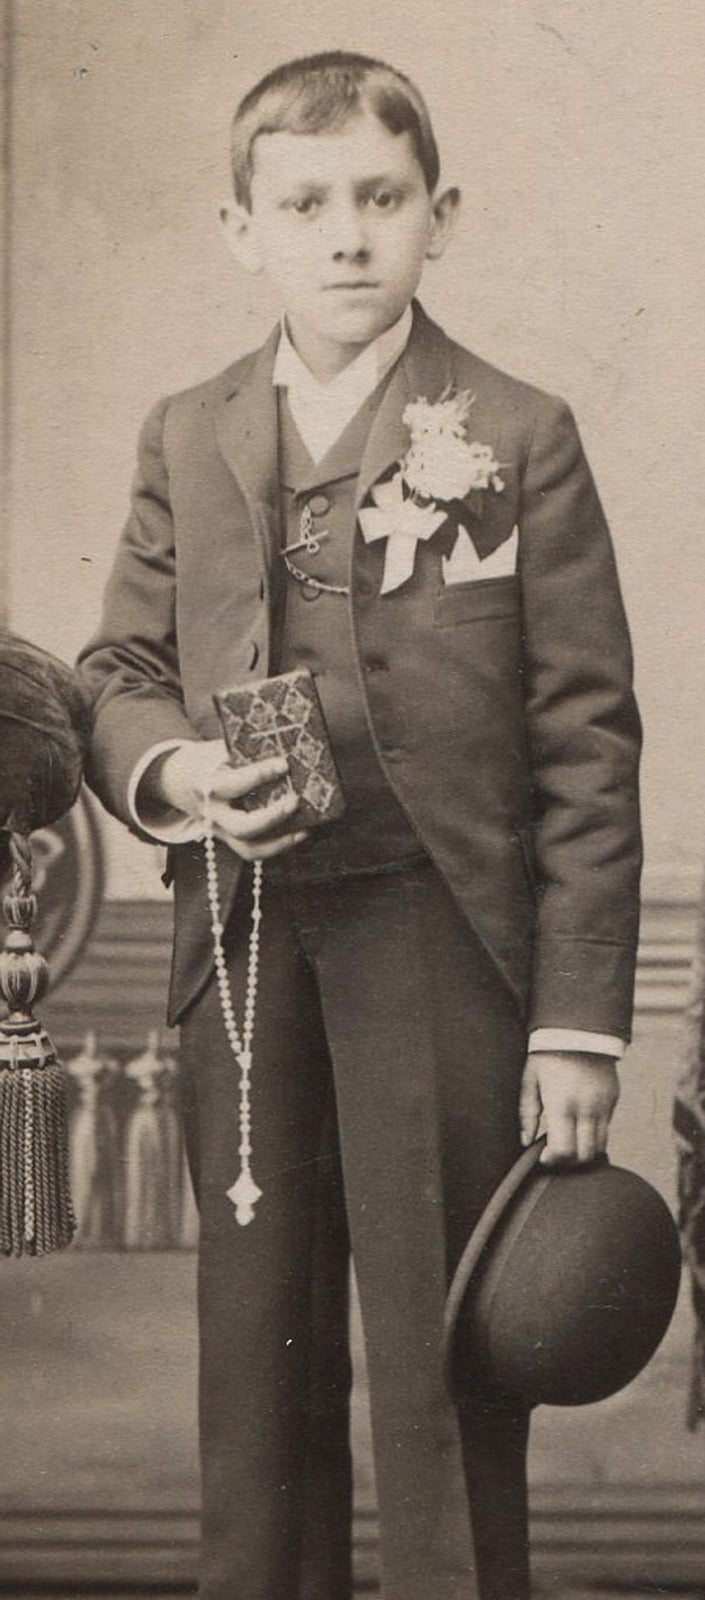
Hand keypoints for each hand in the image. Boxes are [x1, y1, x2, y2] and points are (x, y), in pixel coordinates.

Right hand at [157, 739, 307, 860]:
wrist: (180, 781)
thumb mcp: (217, 751)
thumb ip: (243, 754)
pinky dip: (279, 845)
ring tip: (305, 828)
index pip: (233, 785)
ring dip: (281, 841)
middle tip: (294, 801)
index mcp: (206, 786)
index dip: (259, 775)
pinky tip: (300, 834)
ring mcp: (221, 831)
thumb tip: (285, 751)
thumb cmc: (208, 761)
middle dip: (272, 817)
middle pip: (241, 827)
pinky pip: (255, 850)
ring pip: (249, 849)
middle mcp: (213, 814)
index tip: (283, 764)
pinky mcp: (231, 840)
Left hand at [519, 1051, 619, 1165]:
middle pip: (585, 1155)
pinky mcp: (613, 1098)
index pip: (564, 1150)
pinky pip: (607, 1126)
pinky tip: (580, 1124)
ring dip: (584, 1150)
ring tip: (569, 1142)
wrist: (579, 1028)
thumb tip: (526, 1141)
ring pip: (600, 1145)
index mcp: (562, 1104)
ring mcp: (603, 1104)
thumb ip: (527, 1113)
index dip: (553, 1160)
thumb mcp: (530, 1080)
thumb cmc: (547, 1054)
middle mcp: (586, 1108)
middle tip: (556, 1154)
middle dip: (570, 1161)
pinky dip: (594, 1133)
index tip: (544, 1157)